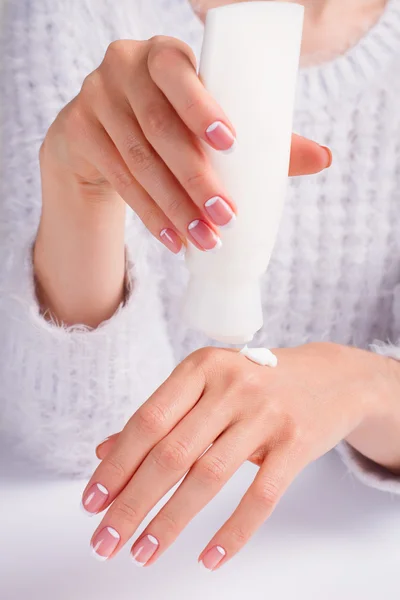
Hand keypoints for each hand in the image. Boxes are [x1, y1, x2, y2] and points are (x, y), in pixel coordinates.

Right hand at [35, 37, 331, 326]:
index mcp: (163, 55)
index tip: (230, 145)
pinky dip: (148, 215)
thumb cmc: (168, 123)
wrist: (99, 134)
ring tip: (205, 240)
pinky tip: (172, 240)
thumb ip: (259, 138)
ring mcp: (94, 99)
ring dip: (175, 206)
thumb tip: (322, 158)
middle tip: (226, 217)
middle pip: (159, 127)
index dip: (200, 106)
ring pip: (138, 160)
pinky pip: (117, 180)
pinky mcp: (76, 132)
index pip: (177, 72)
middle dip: (195, 178)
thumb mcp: (204, 121)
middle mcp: (123, 68)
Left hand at [82, 343, 390, 568]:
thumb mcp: (206, 386)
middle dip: (132, 503)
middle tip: (106, 541)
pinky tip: (209, 557)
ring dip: (171, 522)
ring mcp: (266, 413)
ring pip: (208, 477)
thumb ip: (160, 416)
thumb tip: (105, 452)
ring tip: (143, 552)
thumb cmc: (256, 383)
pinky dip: (233, 531)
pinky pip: (261, 496)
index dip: (116, 465)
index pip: (148, 421)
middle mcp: (231, 386)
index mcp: (201, 367)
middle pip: (171, 453)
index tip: (91, 502)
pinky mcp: (297, 442)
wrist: (329, 378)